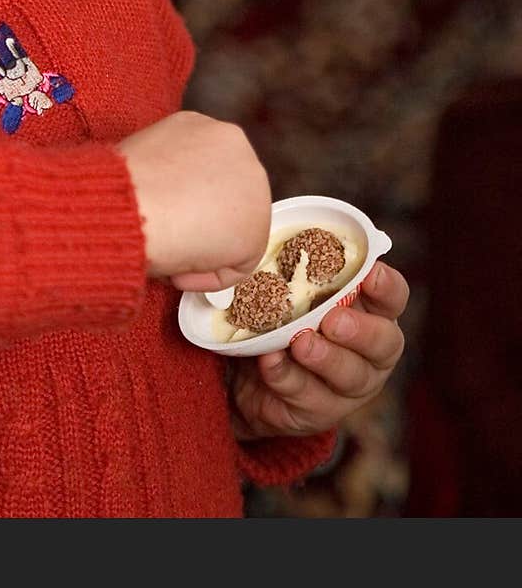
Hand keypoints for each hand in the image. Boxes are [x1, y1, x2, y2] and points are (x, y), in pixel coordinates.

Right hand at [116, 110, 270, 288]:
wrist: (131, 205)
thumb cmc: (117, 188)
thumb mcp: (137, 165)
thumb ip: (161, 177)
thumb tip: (161, 203)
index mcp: (198, 125)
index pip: (201, 170)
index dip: (179, 201)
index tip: (158, 221)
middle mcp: (232, 143)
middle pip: (223, 194)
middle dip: (198, 222)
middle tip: (167, 243)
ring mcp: (252, 182)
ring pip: (233, 227)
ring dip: (204, 249)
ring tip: (168, 260)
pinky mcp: (258, 226)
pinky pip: (237, 262)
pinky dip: (208, 275)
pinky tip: (177, 272)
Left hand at [228, 260, 408, 439]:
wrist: (250, 375)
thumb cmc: (285, 317)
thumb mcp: (296, 290)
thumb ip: (303, 269)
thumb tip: (280, 231)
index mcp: (373, 312)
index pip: (394, 297)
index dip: (387, 286)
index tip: (370, 273)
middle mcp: (371, 352)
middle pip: (384, 343)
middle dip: (361, 330)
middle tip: (333, 319)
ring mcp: (349, 387)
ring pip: (349, 376)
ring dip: (325, 357)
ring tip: (300, 342)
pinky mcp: (320, 412)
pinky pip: (307, 395)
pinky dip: (286, 376)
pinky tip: (269, 361)